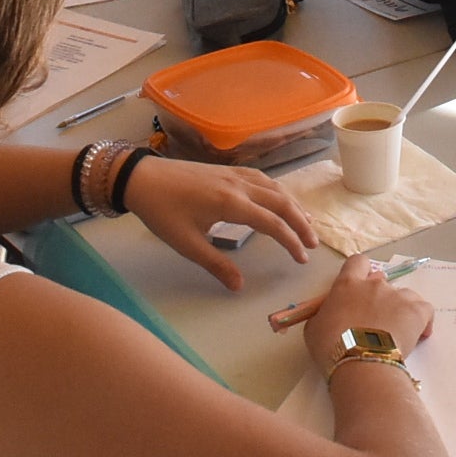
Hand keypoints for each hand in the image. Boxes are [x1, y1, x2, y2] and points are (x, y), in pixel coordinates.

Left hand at [125, 157, 315, 288]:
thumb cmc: (162, 212)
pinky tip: (279, 198)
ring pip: (274, 187)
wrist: (141, 178)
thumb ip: (216, 264)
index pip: (272, 223)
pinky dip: (278, 191)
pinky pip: (262, 179)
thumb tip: (239, 286)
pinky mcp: (227, 170)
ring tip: (306, 222)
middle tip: (314, 244)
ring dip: (293, 205)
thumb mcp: (186, 244)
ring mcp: (234, 174)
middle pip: (281, 201)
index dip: (290, 241)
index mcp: (231, 203)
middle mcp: (239, 185)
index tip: (302, 259)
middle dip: (301, 222)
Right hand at [303, 256, 435, 364]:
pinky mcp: (416, 311)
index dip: (361, 273)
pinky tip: (417, 335)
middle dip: (380, 298)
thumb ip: (323, 315)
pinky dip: (422, 321)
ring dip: (400, 309)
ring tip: (395, 333)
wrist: (360, 362)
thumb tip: (329, 315)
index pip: (358, 262)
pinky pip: (425, 310)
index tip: (360, 289)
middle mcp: (374, 284)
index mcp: (348, 284)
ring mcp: (397, 296)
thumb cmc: (331, 347)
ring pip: (404, 295)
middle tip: (375, 321)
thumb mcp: (313, 329)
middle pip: (382, 282)